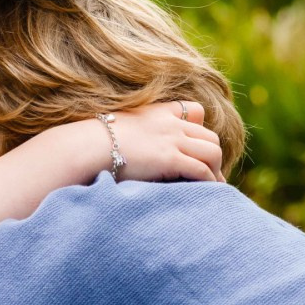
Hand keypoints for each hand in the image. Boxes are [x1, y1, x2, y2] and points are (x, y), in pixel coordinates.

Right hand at [105, 101, 224, 183]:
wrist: (88, 147)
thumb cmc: (95, 144)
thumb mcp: (118, 129)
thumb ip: (133, 134)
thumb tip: (133, 150)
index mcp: (159, 113)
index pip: (195, 111)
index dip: (200, 130)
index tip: (194, 149)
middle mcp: (170, 124)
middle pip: (210, 136)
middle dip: (213, 157)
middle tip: (209, 175)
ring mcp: (172, 140)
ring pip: (212, 152)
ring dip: (215, 170)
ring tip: (211, 187)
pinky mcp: (170, 158)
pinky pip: (201, 169)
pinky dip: (208, 181)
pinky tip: (204, 192)